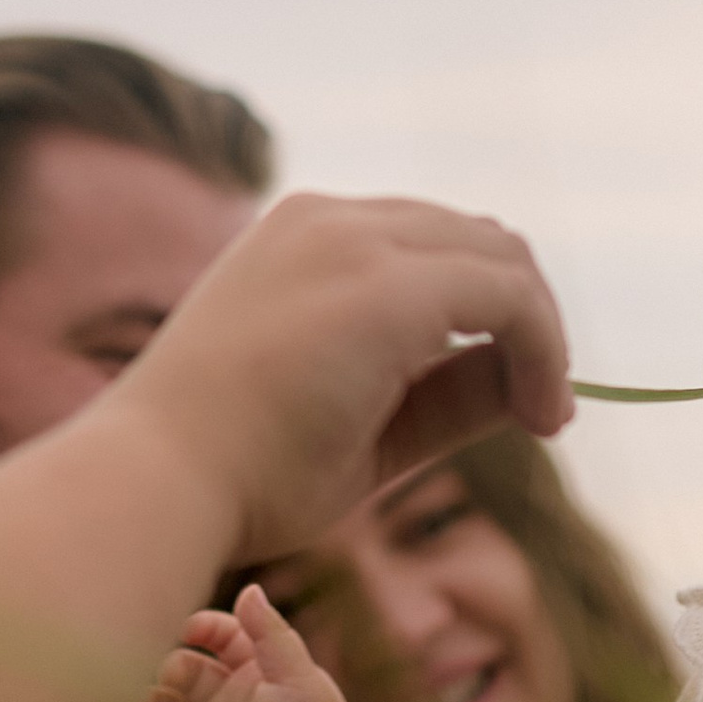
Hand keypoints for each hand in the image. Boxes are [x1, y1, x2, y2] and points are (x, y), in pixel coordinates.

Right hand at [104, 194, 570, 568]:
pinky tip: (541, 412)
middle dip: (526, 315)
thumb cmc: (237, 472)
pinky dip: (544, 346)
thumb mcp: (363, 422)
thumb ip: (444, 391)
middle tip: (541, 406)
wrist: (158, 482)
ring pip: (499, 255)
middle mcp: (328, 219)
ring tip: (544, 413)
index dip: (491, 311)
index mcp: (302, 236)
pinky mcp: (384, 285)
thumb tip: (529, 383)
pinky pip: (507, 294)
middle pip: (475, 238)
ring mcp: (352, 242)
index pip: (431, 244)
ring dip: (540, 331)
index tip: (517, 393)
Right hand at [109, 584, 355, 701]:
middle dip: (173, 666)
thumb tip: (247, 590)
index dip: (206, 628)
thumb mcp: (298, 674)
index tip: (193, 630)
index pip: (222, 639)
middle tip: (174, 672)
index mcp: (254, 677)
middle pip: (185, 672)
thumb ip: (271, 632)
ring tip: (141, 698)